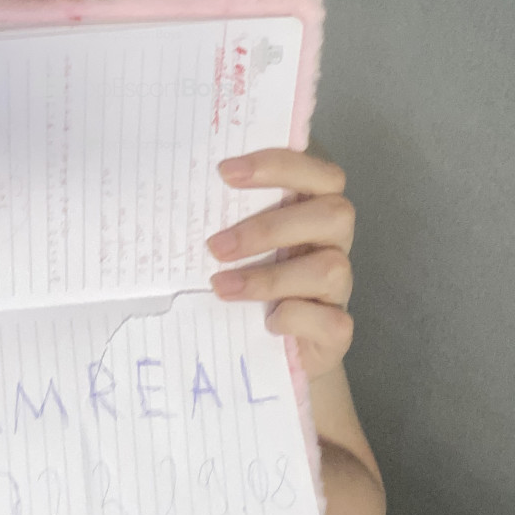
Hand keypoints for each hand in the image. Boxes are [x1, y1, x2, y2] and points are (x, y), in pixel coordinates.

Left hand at [207, 149, 354, 381]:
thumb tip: (175, 190)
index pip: (320, 173)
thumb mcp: (236, 241)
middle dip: (269, 228)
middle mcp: (333, 242)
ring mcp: (339, 286)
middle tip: (215, 246)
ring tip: (220, 286)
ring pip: (331, 268)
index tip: (225, 172)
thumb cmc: (248, 276)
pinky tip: (267, 321)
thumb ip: (225, 213)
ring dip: (269, 277)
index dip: (279, 166)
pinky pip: (332, 320)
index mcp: (313, 209)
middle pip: (335, 213)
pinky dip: (295, 318)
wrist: (273, 348)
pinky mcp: (337, 329)